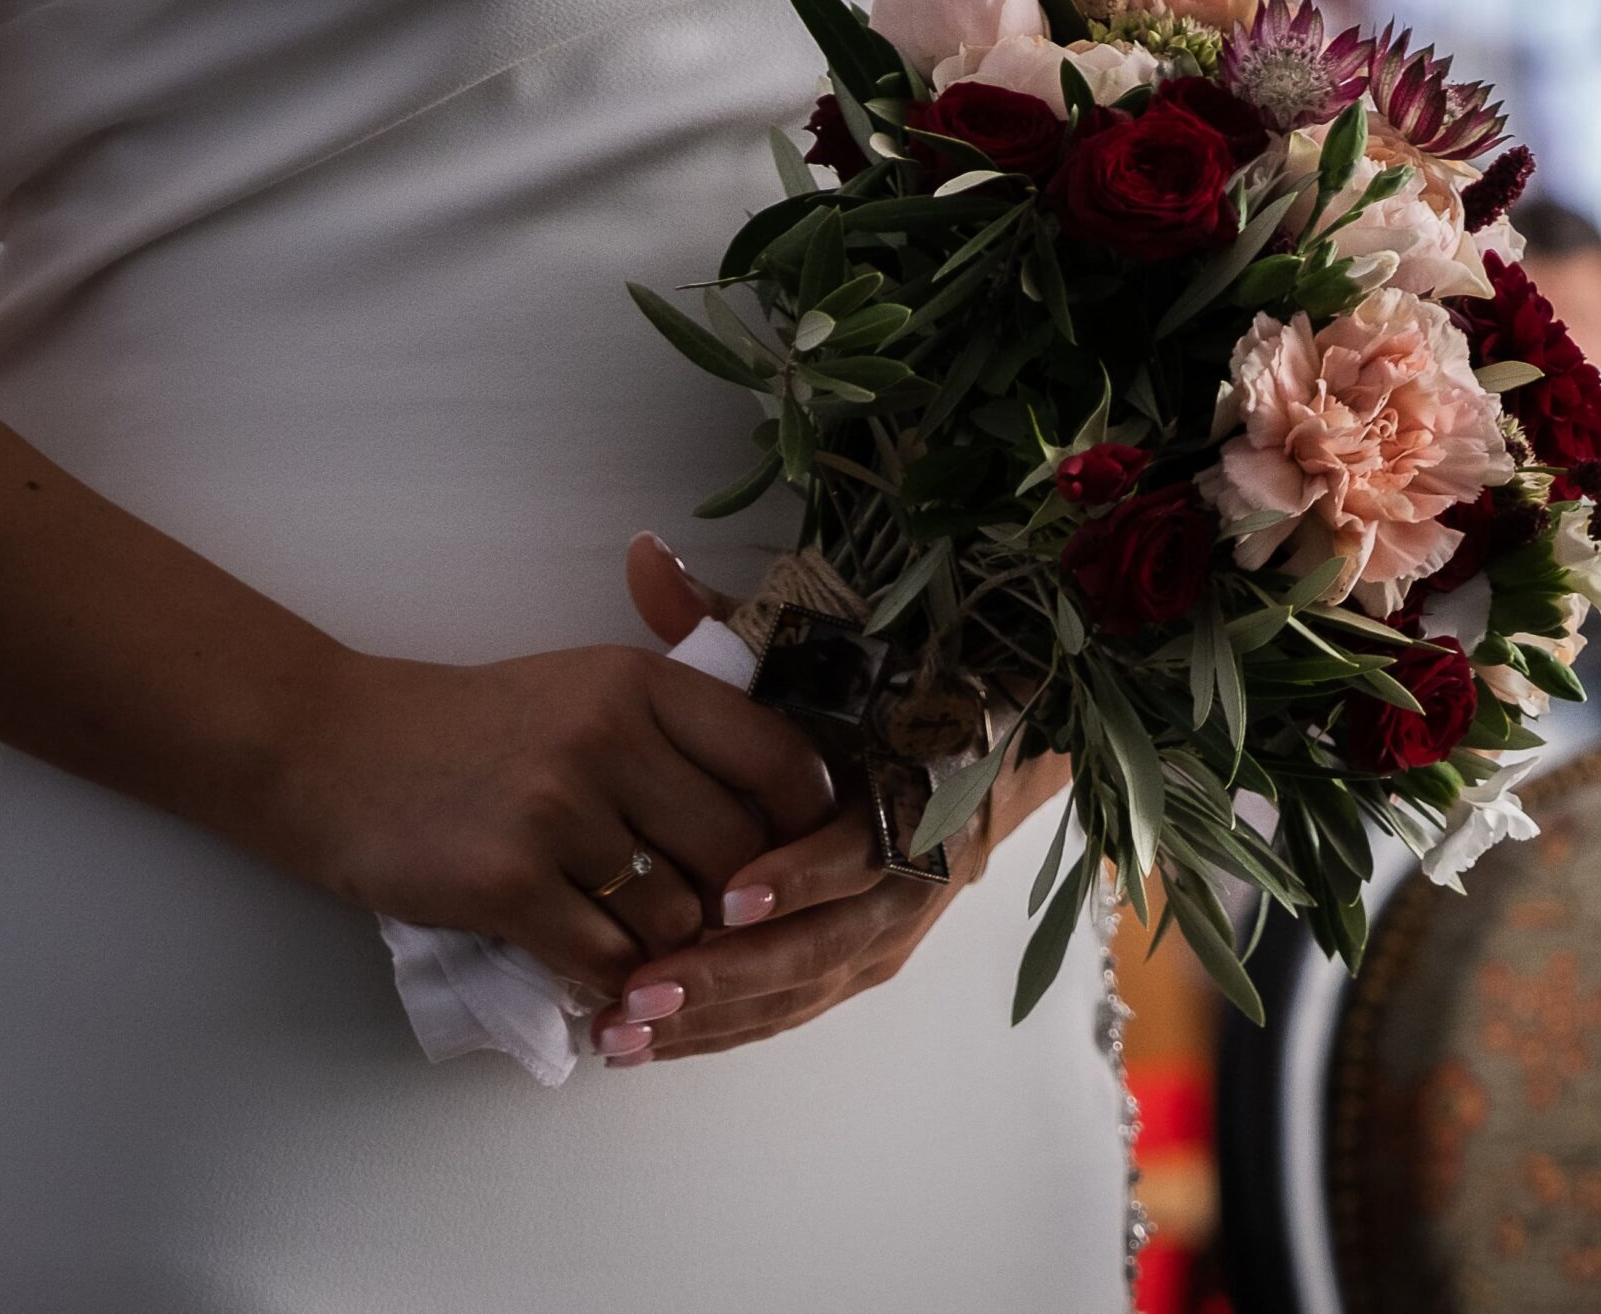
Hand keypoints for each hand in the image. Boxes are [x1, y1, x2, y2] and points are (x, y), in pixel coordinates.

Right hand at [263, 571, 836, 999]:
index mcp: (642, 683)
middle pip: (738, 855)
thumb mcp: (592, 691)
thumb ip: (686, 734)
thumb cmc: (481, 729)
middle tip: (708, 923)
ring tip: (638, 942)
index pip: (778, 762)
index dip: (802, 827)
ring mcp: (556, 810)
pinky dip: (613, 981)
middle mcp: (608, 736)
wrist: (334, 751)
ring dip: (668, 948)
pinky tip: (597, 972)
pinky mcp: (506, 883)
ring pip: (677, 917)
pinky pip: (607, 960)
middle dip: (734, 904)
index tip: (789, 860)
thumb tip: (795, 815)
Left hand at [591, 540, 1072, 1064]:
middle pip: (826, 944)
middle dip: (732, 974)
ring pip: (803, 991)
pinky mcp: (862, 969)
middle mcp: (911, 878)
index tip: (730, 893)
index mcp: (910, 794)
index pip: (861, 846)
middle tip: (641, 988)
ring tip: (621, 1029)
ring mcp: (888, 934)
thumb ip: (725, 620)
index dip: (801, 874)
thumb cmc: (873, 695)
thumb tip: (645, 558)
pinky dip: (722, 1031)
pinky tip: (647, 1042)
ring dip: (714, 1017)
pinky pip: (791, 1012)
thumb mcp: (809, 652)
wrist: (979, 751)